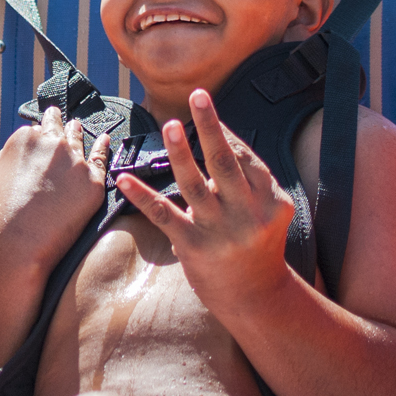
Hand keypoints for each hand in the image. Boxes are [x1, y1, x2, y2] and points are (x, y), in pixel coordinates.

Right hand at [0, 106, 109, 271]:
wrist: (18, 240)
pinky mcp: (92, 182)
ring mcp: (74, 162)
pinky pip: (102, 160)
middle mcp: (52, 143)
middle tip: (58, 118)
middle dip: (56, 123)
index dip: (37, 136)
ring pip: (79, 140)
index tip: (40, 136)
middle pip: (58, 128)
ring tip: (77, 126)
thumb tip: (11, 156)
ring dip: (77, 132)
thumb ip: (1, 160)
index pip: (35, 131)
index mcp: (25, 139)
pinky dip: (104, 148)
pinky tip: (104, 140)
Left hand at [117, 90, 293, 314]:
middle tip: (198, 96)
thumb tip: (218, 135)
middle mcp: (247, 214)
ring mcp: (219, 231)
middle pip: (224, 162)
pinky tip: (124, 177)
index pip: (244, 158)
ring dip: (180, 152)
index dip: (224, 131)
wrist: (257, 298)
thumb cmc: (257, 244)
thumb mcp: (267, 211)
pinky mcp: (193, 246)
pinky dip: (142, 194)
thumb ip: (248, 181)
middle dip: (210, 126)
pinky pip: (164, 214)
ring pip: (194, 184)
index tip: (204, 106)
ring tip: (168, 124)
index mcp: (270, 201)